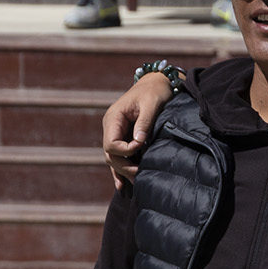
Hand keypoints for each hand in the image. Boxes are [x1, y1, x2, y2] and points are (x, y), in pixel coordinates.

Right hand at [102, 72, 174, 187]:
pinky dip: (119, 170)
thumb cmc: (155, 91)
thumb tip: (138, 142)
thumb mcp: (152, 104)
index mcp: (113, 118)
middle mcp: (110, 126)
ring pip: (113, 158)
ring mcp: (115, 132)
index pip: (111, 144)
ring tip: (137, 183)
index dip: (125, 150)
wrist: (157, 82)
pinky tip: (122, 186)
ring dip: (123, 170)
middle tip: (141, 175)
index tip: (142, 147)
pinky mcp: (123, 136)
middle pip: (110, 154)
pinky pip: (118, 156)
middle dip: (124, 166)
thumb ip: (144, 123)